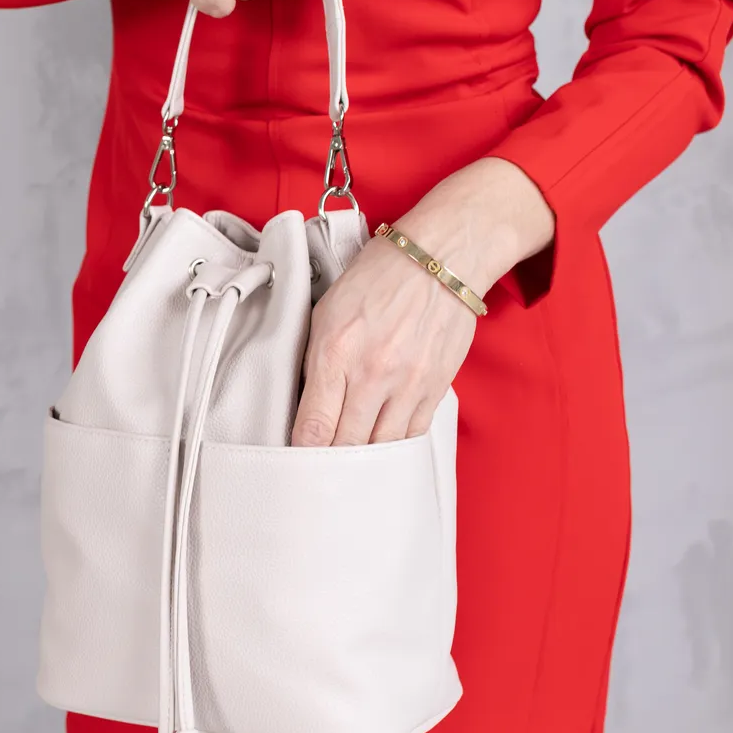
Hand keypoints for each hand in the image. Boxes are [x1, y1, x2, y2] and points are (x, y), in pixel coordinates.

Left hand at [290, 158, 555, 446]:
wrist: (440, 258)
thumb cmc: (378, 276)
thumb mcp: (327, 310)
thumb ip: (314, 360)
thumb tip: (302, 404)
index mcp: (336, 352)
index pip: (312, 426)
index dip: (299, 454)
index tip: (292, 464)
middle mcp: (372, 374)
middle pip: (345, 446)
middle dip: (327, 464)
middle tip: (315, 474)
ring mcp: (407, 384)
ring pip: (379, 448)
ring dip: (362, 460)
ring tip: (347, 465)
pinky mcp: (434, 389)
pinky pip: (410, 435)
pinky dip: (392, 445)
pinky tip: (380, 446)